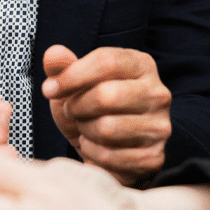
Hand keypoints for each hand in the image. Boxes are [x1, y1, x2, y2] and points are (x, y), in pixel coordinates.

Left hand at [42, 45, 171, 184]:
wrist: (113, 151)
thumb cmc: (93, 109)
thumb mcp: (76, 84)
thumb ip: (64, 67)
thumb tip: (53, 53)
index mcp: (142, 65)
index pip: (107, 61)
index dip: (72, 75)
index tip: (49, 89)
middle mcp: (157, 93)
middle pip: (106, 95)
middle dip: (77, 107)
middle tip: (73, 111)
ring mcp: (159, 125)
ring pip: (107, 128)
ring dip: (85, 131)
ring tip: (86, 128)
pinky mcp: (153, 156)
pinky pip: (110, 156)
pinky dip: (92, 154)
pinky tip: (96, 148)